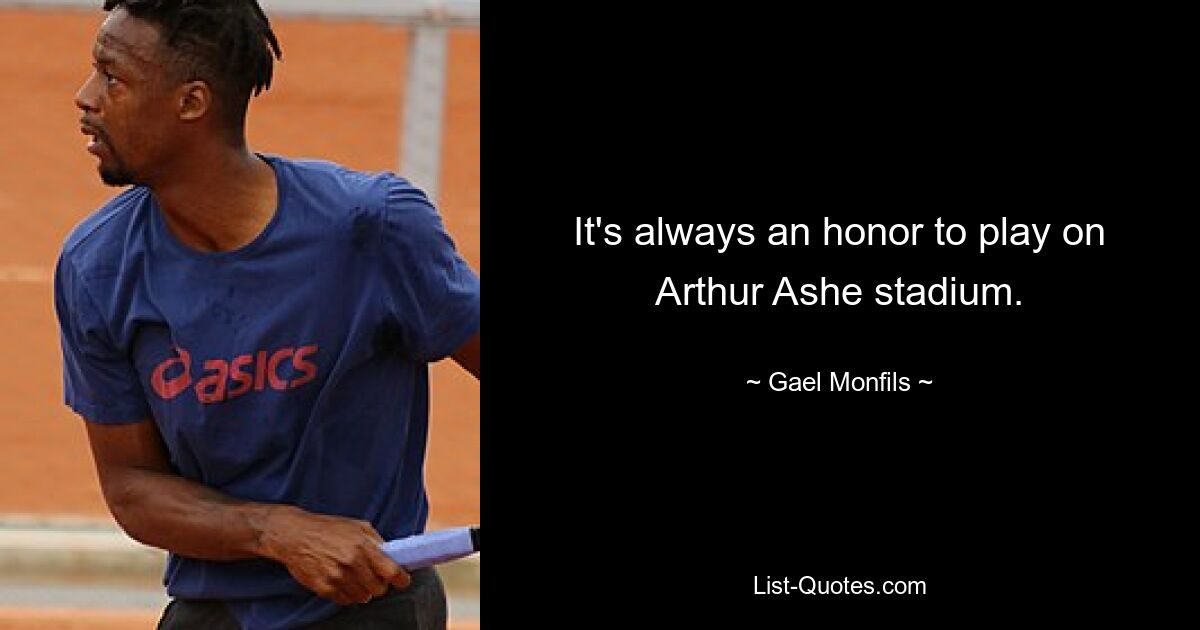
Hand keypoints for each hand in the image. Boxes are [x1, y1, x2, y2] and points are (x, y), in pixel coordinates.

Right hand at [258, 506, 410, 604]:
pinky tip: (342, 581)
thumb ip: (376, 541)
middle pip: (378, 589)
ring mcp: (337, 577)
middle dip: (380, 585)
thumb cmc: (327, 528)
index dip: (401, 579)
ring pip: (362, 597)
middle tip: (375, 578)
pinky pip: (345, 600)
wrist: (294, 534)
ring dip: (363, 591)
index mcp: (362, 546)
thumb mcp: (357, 526)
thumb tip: (393, 556)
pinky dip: (347, 594)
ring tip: (356, 578)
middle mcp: (351, 563)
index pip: (392, 572)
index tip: (402, 580)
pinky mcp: (324, 587)